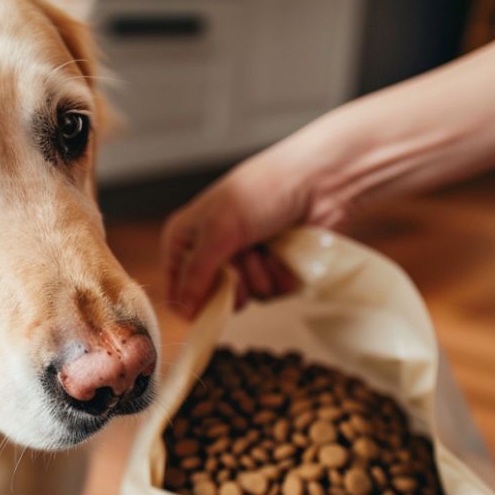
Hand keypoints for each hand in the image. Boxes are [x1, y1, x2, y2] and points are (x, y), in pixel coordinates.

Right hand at [160, 156, 309, 318]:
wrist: (318, 183)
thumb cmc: (262, 191)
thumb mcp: (218, 230)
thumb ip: (196, 274)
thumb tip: (182, 311)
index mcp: (186, 238)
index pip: (176, 285)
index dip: (190, 298)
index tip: (206, 298)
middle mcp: (214, 252)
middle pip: (213, 298)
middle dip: (232, 282)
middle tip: (241, 256)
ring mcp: (246, 263)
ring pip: (246, 298)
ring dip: (259, 273)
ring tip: (266, 244)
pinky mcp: (274, 272)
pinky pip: (273, 294)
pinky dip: (280, 273)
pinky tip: (283, 248)